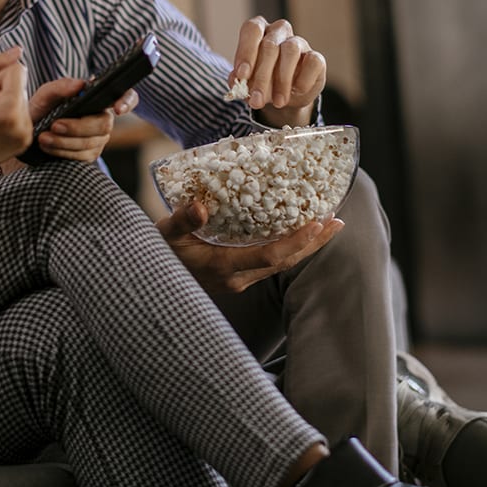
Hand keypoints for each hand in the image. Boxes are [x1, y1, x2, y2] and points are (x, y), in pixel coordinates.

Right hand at [0, 47, 32, 178]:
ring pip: (22, 98)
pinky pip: (23, 115)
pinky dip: (8, 115)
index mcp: (10, 110)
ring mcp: (26, 136)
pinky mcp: (25, 143)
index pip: (17, 69)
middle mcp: (24, 124)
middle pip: (21, 84)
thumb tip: (17, 50)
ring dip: (5, 102)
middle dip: (1, 90)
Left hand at [25, 78, 138, 162]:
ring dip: (64, 141)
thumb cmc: (41, 110)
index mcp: (98, 98)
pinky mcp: (89, 154)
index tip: (117, 109)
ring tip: (43, 137)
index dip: (127, 101)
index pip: (126, 96)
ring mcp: (98, 138)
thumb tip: (81, 84)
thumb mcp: (45, 95)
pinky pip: (81, 156)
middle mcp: (102, 117)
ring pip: (91, 143)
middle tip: (55, 125)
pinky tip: (47, 147)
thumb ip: (61, 87)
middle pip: (104, 124)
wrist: (29, 134)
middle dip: (78, 127)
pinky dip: (62, 151)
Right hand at [155, 200, 343, 293]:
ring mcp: (238, 280)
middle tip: (337, 222)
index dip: (297, 241)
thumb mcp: (165, 234)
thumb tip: (199, 206)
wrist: (150, 279)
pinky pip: (271, 263)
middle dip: (313, 243)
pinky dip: (289, 248)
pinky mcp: (237, 277)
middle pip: (285, 262)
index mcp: (224, 267)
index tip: (318, 223)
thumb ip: (182, 220)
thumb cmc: (158, 253)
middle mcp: (237, 278)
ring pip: (281, 264)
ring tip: (326, 225)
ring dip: (305, 245)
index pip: (271, 256)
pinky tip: (298, 233)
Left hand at [230, 16, 326, 126]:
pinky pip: (313, 61)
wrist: (284, 98)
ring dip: (282, 80)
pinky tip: (297, 91)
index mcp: (259, 32)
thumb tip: (236, 80)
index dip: (246, 51)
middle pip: (269, 45)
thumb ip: (238, 81)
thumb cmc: (262, 83)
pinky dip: (304, 79)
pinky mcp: (316, 57)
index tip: (242, 75)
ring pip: (291, 50)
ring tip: (278, 102)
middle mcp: (279, 32)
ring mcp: (299, 42)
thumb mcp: (247, 84)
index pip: (252, 30)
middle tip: (257, 101)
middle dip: (261, 77)